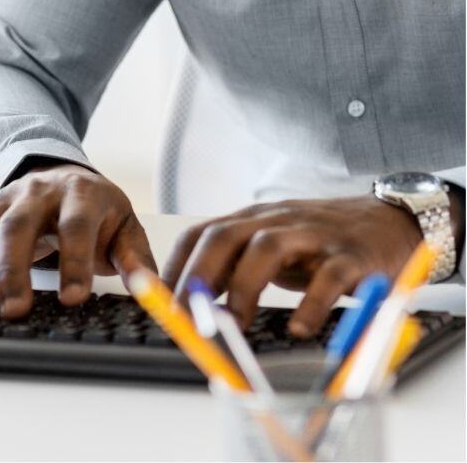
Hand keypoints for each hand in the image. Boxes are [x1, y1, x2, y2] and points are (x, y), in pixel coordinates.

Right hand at [0, 163, 155, 317]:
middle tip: (15, 309)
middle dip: (14, 268)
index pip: (75, 225)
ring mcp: (1, 203)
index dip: (74, 260)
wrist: (63, 177)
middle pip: (19, 226)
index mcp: (79, 194)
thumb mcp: (124, 227)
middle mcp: (35, 194)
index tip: (74, 298)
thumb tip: (152, 290)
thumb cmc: (96, 211)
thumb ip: (137, 259)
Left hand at [161, 196, 422, 337]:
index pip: (200, 234)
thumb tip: (192, 306)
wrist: (389, 220)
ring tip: (236, 324)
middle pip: (226, 236)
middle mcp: (276, 220)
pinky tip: (301, 328)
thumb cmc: (318, 242)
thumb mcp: (271, 247)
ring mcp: (314, 234)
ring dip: (244, 287)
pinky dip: (312, 303)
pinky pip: (330, 276)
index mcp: (251, 219)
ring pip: (268, 247)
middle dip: (201, 275)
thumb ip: (236, 267)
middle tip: (189, 316)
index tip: (160, 301)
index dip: (176, 266)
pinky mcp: (352, 255)